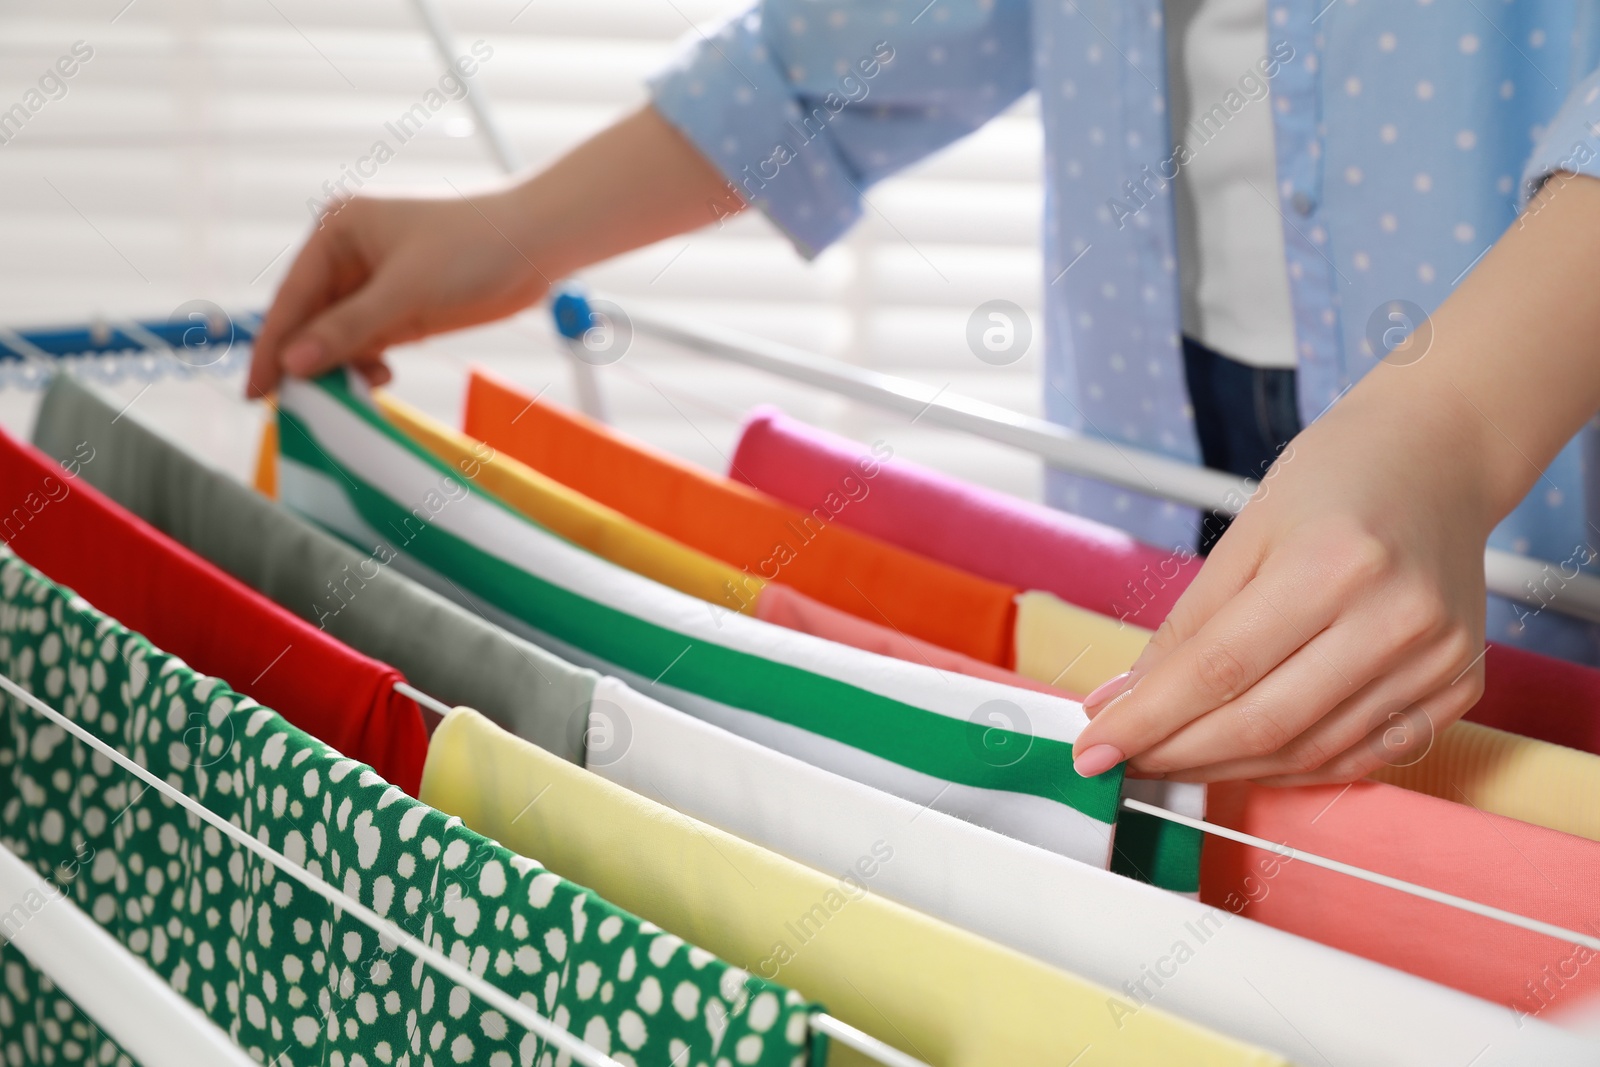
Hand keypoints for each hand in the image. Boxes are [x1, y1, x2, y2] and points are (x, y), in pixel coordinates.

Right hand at [247, 186, 551, 397]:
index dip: (272, 347)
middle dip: (308, 362)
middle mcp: (346, 256)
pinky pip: (366, 344)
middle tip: (300, 407)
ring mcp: (372, 284)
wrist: (535, 246)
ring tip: (353, 391)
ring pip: (337, 338)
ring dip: (341, 368)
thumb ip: (348, 330)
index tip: (255, 393)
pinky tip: (381, 379)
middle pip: (309, 321)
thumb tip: (293, 363)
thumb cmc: (471, 249)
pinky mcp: (399, 308)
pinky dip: (367, 365)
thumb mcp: (404, 292)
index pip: (291, 298)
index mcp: (335, 232)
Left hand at [1070, 373, 1494, 785]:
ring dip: (1227, 768)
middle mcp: (1395, 617)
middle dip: (1177, 753)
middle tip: (1121, 760)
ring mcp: (1437, 658)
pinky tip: (1243, 760)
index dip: (1148, 719)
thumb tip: (1124, 699)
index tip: (1093, 746)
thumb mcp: (1247, 532)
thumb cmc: (1338, 478)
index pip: (1218, 669)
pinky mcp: (1460, 686)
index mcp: (1333, 563)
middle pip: (1263, 722)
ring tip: (1170, 760)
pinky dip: (1293, 768)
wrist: (1439, 458)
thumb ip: (1186, 625)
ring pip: (1309, 751)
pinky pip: (1362, 755)